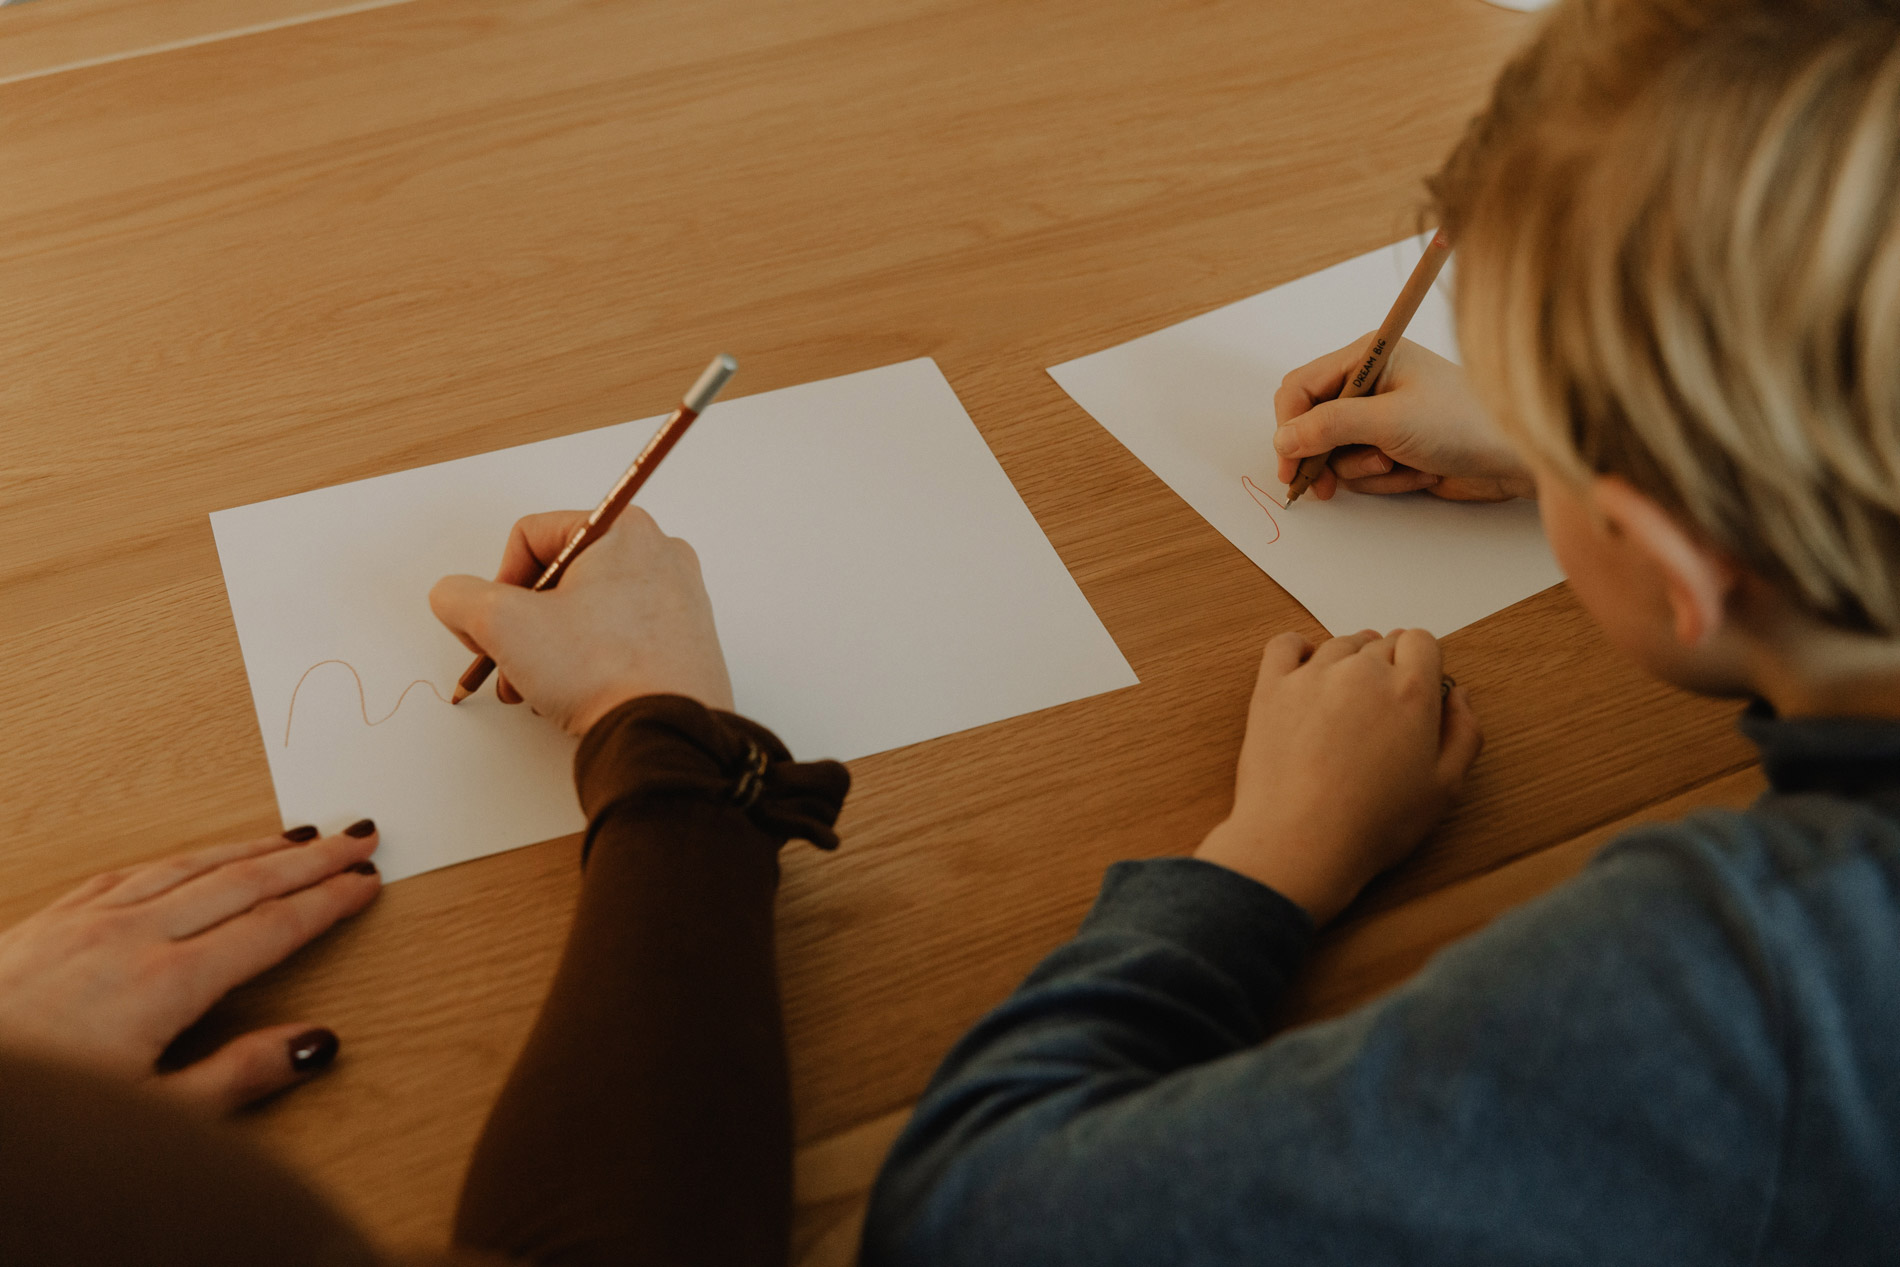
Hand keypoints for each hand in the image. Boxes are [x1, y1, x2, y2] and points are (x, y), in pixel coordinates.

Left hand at [0, 824, 381, 1111]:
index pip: (272, 928)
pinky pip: (134, 870)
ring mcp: (86, 922)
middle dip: (309, 859)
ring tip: (297, 838)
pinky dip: (183, 856)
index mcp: (166, 984)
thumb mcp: (153, 1117)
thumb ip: (239, 1075)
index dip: (327, 903)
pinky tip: (196, 856)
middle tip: (359, 836)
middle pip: (243, 882)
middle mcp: (131, 937)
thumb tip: (317, 1042)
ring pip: (190, 865)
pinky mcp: (49, 921)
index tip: (366, 884)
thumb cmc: (45, 1111)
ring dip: (253, 847)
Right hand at [430, 508, 734, 735]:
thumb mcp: (503, 624)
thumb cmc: (597, 670)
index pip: (532, 537)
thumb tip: (454, 598)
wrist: (665, 733)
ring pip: (587, 612)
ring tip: (536, 691)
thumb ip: (460, 597)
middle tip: (509, 665)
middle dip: (523, 627)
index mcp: (624, 529)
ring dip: (548, 651)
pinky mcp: (685, 643)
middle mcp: (660, 555)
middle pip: (560, 578)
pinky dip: (587, 663)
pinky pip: (619, 638)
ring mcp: (678, 600)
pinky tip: (574, 698)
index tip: (494, 628)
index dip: (498, 583)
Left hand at [1195, 631, 1482, 923]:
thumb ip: (1464, 732)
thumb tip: (1458, 694)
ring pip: (1340, 644)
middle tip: (1381, 712)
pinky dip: (1298, 650)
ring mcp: (1313, 675)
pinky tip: (1306, 673)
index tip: (1416, 691)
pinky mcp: (1271, 688)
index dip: (1422, 664)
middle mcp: (1362, 672)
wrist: (1300, 843)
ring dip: (1349, 662)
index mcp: (1410, 691)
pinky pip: (1285, 645)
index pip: (1421, 642)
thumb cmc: (1374, 823)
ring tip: (1346, 705)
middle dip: (1388, 667)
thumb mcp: (1445, 788)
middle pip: (1382, 643)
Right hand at [1272, 336, 1533, 501]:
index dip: (1288, 425)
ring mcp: (1382, 420)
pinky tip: (1417, 473)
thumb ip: (1329, 426)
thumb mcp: (1389, 421)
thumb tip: (1284, 439)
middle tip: (1326, 484)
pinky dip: (1385, 481)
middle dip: (1324, 456)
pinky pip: (1362, 473)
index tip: (1289, 462)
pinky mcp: (1394, 450)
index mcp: (1368, 357)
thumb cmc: (1465, 422)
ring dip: (1363, 471)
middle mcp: (1370, 385)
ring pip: (1336, 455)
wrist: (1518, 458)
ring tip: (1397, 465)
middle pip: (1312, 425)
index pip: (1301, 387)